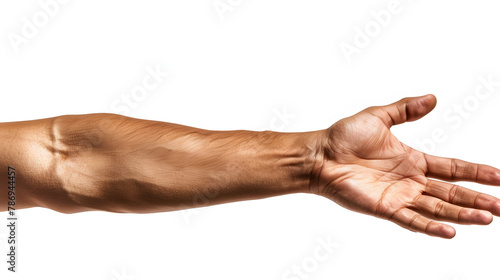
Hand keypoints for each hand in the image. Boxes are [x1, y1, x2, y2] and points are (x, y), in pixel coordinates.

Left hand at [313, 94, 499, 237]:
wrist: (320, 154)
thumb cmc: (344, 137)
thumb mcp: (379, 117)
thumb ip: (405, 109)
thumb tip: (432, 98)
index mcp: (412, 160)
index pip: (452, 168)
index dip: (475, 172)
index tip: (499, 177)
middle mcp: (410, 180)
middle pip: (451, 192)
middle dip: (477, 199)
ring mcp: (399, 196)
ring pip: (437, 208)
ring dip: (462, 214)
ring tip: (487, 218)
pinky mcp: (385, 208)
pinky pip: (411, 220)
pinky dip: (431, 226)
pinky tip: (451, 230)